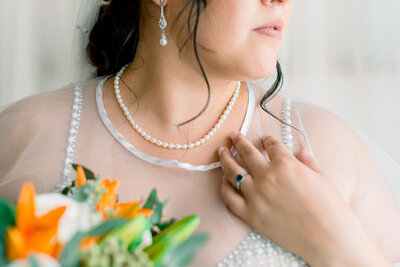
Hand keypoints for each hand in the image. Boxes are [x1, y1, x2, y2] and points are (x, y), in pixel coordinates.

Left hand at [218, 131, 390, 266]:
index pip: (271, 144)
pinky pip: (229, 197)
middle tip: (233, 134)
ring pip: (232, 171)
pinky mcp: (250, 214)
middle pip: (247, 152)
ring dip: (225, 158)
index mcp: (286, 164)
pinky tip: (223, 179)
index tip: (263, 137)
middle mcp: (267, 176)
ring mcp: (256, 195)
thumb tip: (303, 149)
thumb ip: (308, 161)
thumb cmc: (331, 208)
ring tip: (222, 151)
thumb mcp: (322, 178)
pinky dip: (224, 186)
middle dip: (238, 140)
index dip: (266, 139)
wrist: (329, 239)